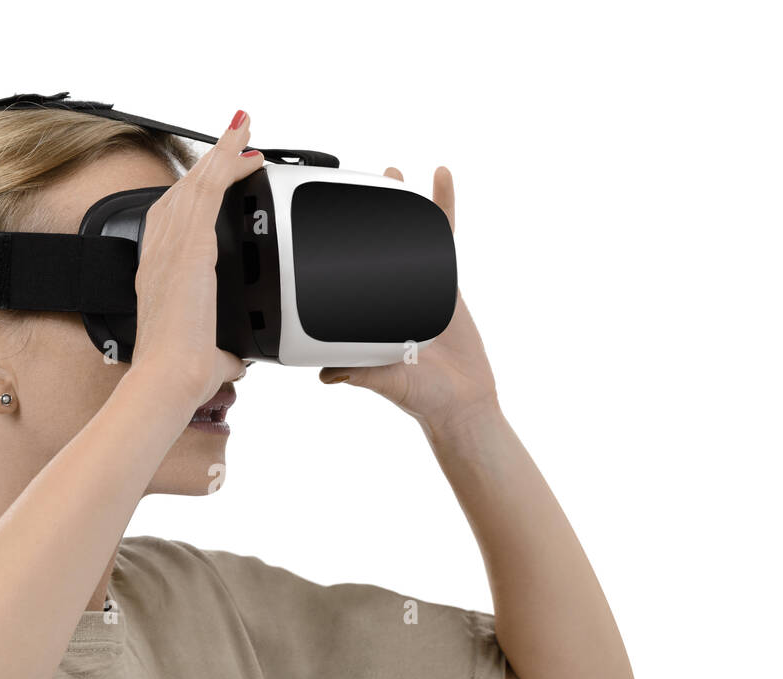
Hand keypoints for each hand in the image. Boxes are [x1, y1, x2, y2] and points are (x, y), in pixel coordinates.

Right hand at [128, 109, 264, 414]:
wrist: (170, 376)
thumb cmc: (181, 372)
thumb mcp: (211, 357)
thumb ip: (225, 351)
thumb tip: (238, 360)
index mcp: (163, 273)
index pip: (178, 218)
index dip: (198, 193)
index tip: (218, 180)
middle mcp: (161, 252)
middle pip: (185, 191)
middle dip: (213, 163)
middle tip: (240, 141)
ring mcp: (172, 244)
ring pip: (198, 182)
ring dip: (222, 153)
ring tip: (244, 128)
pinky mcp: (191, 243)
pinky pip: (209, 187)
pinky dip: (227, 159)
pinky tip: (244, 141)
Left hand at [317, 166, 499, 434]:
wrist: (463, 402)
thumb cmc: (422, 397)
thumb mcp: (385, 384)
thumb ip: (360, 375)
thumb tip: (326, 374)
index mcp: (366, 315)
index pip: (345, 275)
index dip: (333, 249)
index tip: (319, 219)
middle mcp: (387, 297)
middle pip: (374, 246)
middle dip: (364, 214)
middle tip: (356, 181)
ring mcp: (417, 286)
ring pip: (407, 234)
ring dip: (400, 202)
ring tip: (392, 173)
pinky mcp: (446, 281)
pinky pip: (444, 236)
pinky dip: (442, 206)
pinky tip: (440, 177)